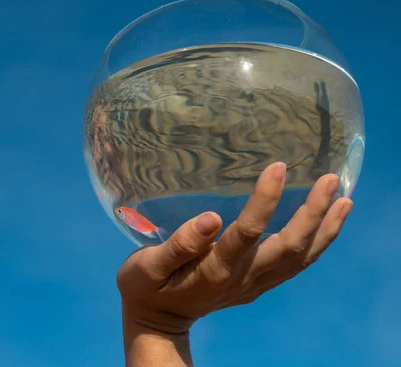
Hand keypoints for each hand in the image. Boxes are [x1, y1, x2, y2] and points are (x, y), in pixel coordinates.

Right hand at [117, 161, 352, 334]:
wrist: (157, 322)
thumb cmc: (145, 288)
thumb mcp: (147, 267)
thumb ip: (178, 245)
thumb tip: (210, 219)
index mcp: (215, 270)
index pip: (248, 232)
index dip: (265, 199)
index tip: (278, 167)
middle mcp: (243, 278)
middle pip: (290, 247)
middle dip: (313, 213)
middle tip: (331, 180)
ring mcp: (255, 284)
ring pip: (301, 259)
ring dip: (325, 230)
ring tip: (344, 199)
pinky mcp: (258, 284)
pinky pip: (296, 266)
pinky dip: (317, 244)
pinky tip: (326, 225)